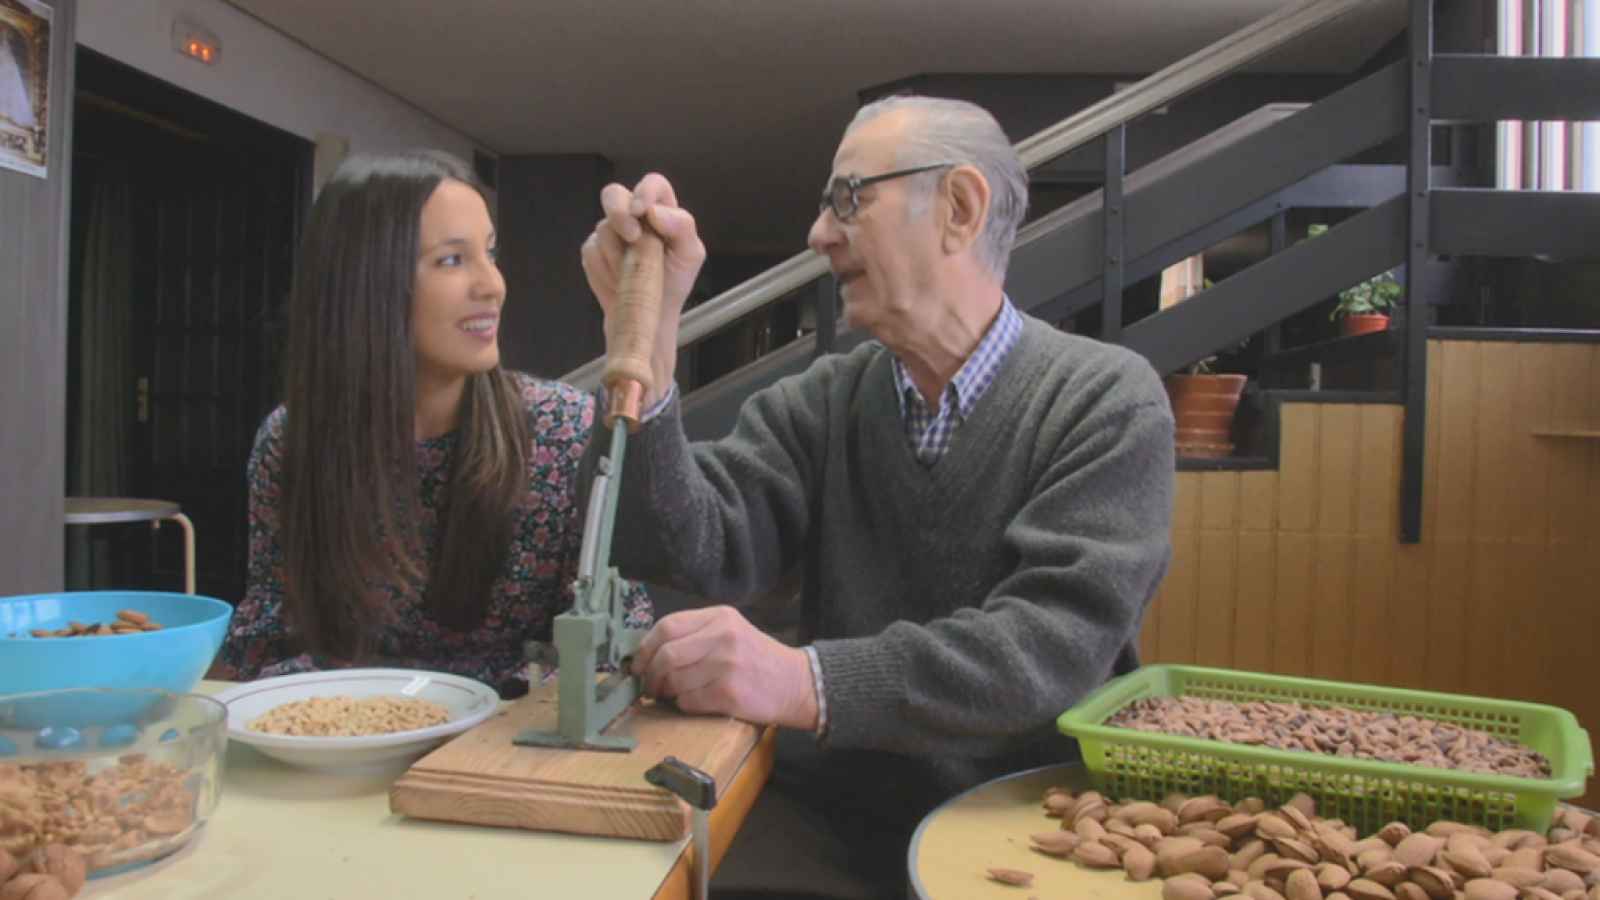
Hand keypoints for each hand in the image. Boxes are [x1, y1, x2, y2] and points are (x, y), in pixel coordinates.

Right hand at [581, 173, 706, 409]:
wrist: (650, 315)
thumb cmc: (673, 282)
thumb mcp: (690, 255)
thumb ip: (682, 226)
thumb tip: (656, 212)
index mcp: (661, 210)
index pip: (652, 184)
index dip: (645, 191)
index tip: (642, 211)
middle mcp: (634, 217)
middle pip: (614, 194)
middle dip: (619, 213)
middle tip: (632, 237)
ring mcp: (611, 234)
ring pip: (603, 227)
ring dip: (619, 253)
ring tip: (634, 272)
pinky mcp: (594, 252)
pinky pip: (592, 251)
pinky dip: (606, 268)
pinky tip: (619, 280)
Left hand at [631, 606, 818, 729]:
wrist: (795, 684)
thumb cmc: (758, 660)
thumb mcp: (731, 631)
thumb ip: (695, 634)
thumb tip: (649, 654)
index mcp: (721, 617)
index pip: (667, 626)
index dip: (645, 648)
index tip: (638, 663)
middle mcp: (724, 637)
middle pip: (666, 655)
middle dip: (651, 675)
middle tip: (650, 686)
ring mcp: (727, 666)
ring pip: (674, 681)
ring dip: (668, 693)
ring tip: (675, 695)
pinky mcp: (730, 694)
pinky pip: (688, 702)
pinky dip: (684, 706)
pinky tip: (695, 702)